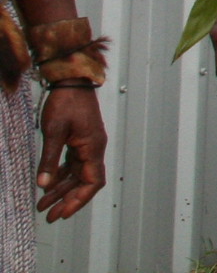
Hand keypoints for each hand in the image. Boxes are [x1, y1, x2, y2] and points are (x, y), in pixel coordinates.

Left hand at [36, 86, 104, 220]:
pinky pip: (72, 164)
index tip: (63, 213)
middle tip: (50, 215)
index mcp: (93, 147)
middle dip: (67, 200)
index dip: (79, 199)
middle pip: (84, 182)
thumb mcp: (54, 132)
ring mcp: (87, 144)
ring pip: (77, 174)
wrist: (71, 80)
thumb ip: (49, 160)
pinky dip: (61, 176)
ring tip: (43, 204)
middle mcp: (93, 148)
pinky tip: (48, 184)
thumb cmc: (67, 102)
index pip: (93, 182)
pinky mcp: (79, 140)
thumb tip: (44, 185)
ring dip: (61, 190)